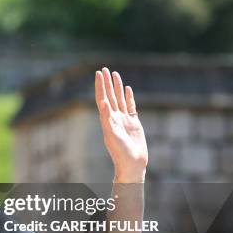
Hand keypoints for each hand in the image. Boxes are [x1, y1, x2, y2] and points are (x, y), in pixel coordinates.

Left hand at [95, 67, 147, 182]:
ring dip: (117, 86)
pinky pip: (130, 106)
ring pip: (120, 98)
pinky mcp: (133, 122)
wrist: (132, 163)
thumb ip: (107, 118)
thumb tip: (103, 103)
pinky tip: (127, 89)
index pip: (102, 98)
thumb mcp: (112, 134)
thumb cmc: (120, 152)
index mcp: (107, 119)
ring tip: (115, 74)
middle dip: (106, 82)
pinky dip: (128, 97)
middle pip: (109, 95)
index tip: (98, 73)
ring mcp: (124, 119)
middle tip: (104, 68)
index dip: (100, 86)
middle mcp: (114, 117)